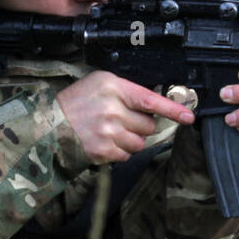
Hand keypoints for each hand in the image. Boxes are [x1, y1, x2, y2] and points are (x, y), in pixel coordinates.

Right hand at [57, 71, 195, 164]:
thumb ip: (128, 91)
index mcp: (114, 88)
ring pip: (140, 142)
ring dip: (130, 139)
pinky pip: (127, 155)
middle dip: (140, 125)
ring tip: (111, 131)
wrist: (49, 124)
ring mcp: (108, 132)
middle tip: (121, 120)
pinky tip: (105, 142)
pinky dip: (120, 151)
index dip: (173, 109)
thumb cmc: (77, 102)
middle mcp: (112, 109)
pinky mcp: (103, 151)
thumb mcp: (101, 83)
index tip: (189, 116)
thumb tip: (155, 105)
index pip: (151, 100)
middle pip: (148, 125)